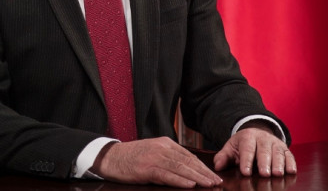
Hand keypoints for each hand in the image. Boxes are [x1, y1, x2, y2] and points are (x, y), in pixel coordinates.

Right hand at [91, 137, 223, 187]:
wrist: (110, 157)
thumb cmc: (131, 157)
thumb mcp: (152, 152)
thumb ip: (169, 158)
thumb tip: (187, 170)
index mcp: (165, 143)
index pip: (189, 156)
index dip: (203, 167)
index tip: (214, 176)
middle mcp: (162, 148)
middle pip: (187, 161)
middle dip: (204, 173)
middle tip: (217, 182)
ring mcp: (154, 157)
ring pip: (180, 168)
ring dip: (197, 177)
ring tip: (209, 185)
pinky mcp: (146, 168)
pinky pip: (166, 175)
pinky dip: (179, 180)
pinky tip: (190, 185)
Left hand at [213, 122, 296, 177]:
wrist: (256, 134)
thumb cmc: (242, 145)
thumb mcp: (231, 148)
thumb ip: (223, 157)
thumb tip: (218, 166)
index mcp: (247, 136)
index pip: (247, 148)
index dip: (246, 160)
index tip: (245, 172)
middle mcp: (263, 138)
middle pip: (264, 150)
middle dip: (264, 162)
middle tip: (264, 174)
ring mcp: (275, 143)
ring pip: (277, 153)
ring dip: (278, 164)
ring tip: (277, 174)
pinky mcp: (284, 149)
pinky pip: (289, 155)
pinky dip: (291, 163)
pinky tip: (290, 171)